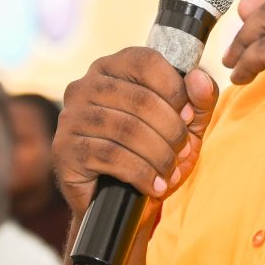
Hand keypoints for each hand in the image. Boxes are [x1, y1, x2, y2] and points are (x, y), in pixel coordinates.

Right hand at [54, 51, 219, 218]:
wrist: (126, 202)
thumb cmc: (156, 153)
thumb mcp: (188, 126)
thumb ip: (200, 99)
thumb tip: (198, 79)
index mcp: (113, 68)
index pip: (147, 62)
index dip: (175, 90)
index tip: (188, 117)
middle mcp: (85, 85)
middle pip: (141, 99)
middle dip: (171, 131)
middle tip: (183, 152)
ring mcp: (71, 116)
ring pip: (127, 129)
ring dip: (159, 155)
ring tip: (170, 172)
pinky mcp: (64, 149)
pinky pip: (111, 156)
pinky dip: (142, 173)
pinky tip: (153, 185)